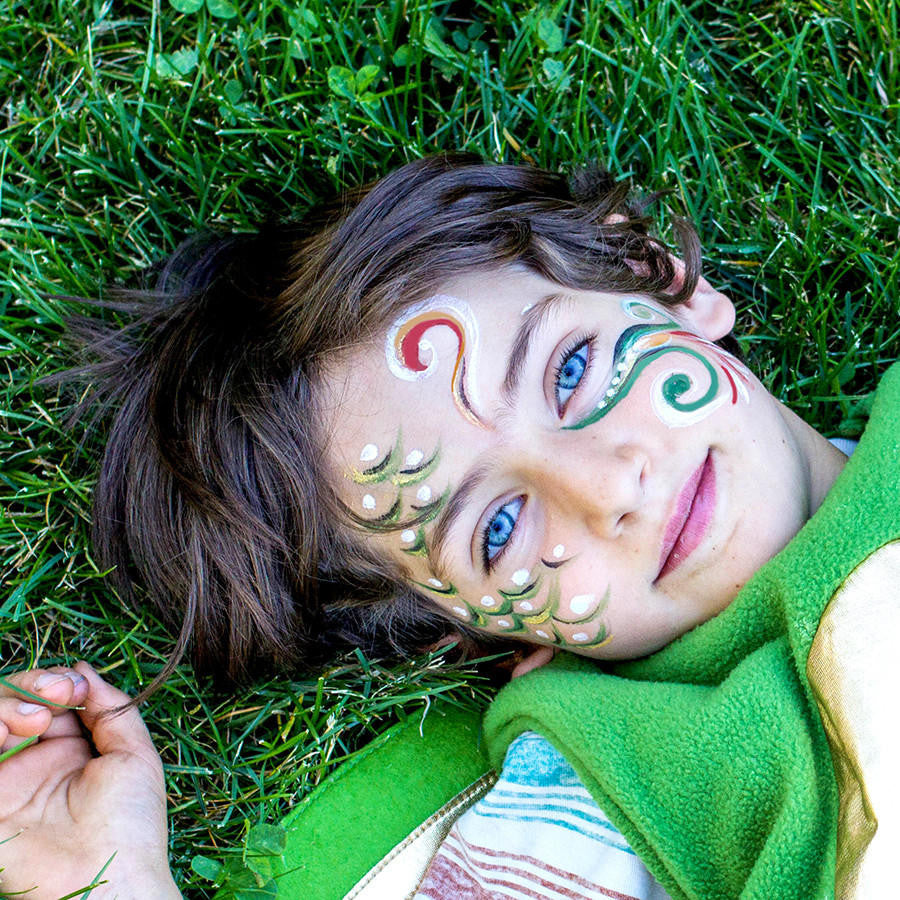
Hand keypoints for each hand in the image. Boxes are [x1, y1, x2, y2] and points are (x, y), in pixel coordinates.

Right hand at [0, 662, 181, 898]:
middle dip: (31, 684)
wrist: (108, 881)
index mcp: (70, 749)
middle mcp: (32, 761)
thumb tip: (83, 668)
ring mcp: (4, 781)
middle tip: (57, 694)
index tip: (73, 685)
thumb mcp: (134, 754)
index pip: (47, 697)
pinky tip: (10, 732)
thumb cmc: (130, 824)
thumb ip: (111, 707)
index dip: (55, 681)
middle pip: (11, 702)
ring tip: (35, 719)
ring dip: (6, 703)